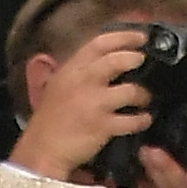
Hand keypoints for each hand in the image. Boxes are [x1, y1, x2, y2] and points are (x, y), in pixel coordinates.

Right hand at [8, 23, 151, 182]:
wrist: (41, 151)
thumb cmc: (49, 120)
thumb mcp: (58, 85)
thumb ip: (77, 71)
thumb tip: (102, 61)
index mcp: (71, 69)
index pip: (100, 43)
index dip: (124, 37)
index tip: (140, 37)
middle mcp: (83, 82)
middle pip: (117, 60)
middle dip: (135, 58)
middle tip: (144, 62)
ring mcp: (94, 104)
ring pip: (130, 90)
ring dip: (142, 94)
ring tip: (144, 98)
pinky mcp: (102, 126)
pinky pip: (131, 120)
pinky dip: (141, 120)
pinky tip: (144, 120)